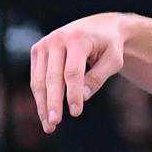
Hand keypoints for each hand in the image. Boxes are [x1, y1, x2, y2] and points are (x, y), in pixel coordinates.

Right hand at [29, 13, 127, 132]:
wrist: (100, 26)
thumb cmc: (110, 46)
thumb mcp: (114, 60)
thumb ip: (98, 77)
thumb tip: (83, 97)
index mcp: (78, 39)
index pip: (73, 72)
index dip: (73, 94)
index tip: (76, 113)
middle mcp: (57, 39)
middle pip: (52, 77)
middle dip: (52, 103)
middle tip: (54, 124)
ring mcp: (44, 44)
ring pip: (40, 79)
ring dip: (42, 104)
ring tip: (49, 125)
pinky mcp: (37, 50)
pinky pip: (37, 77)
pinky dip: (40, 96)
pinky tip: (45, 112)